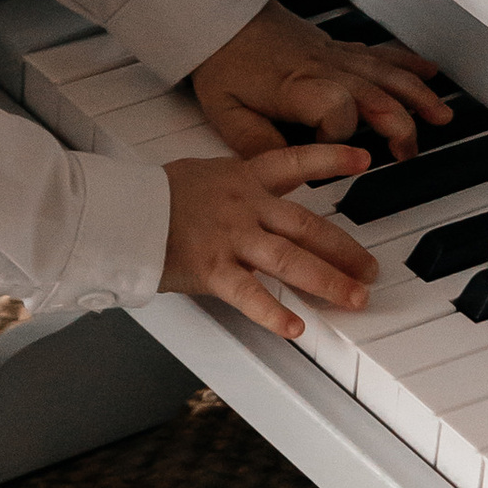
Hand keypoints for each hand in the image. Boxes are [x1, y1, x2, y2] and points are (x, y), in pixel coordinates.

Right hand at [161, 144, 377, 340]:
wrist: (117, 212)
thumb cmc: (153, 197)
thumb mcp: (200, 175)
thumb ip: (233, 187)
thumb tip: (255, 198)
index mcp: (243, 178)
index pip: (294, 162)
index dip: (331, 159)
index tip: (363, 159)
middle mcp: (244, 206)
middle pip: (307, 227)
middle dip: (345, 251)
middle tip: (370, 271)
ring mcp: (230, 238)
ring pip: (290, 259)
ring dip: (328, 281)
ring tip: (355, 298)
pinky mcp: (211, 268)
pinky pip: (249, 294)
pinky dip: (273, 313)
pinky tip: (295, 328)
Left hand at [190, 0, 451, 160]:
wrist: (223, 15)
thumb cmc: (223, 61)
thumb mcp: (227, 112)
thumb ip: (257, 144)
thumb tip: (288, 170)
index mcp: (297, 86)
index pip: (336, 112)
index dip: (338, 139)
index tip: (330, 158)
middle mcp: (324, 69)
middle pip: (374, 95)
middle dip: (399, 125)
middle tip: (407, 154)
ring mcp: (336, 56)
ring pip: (388, 73)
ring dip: (417, 95)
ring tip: (441, 117)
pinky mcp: (338, 48)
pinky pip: (381, 54)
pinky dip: (408, 63)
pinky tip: (430, 72)